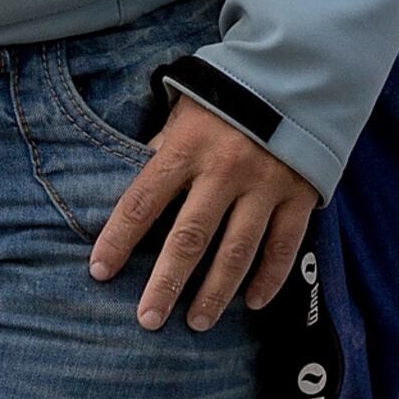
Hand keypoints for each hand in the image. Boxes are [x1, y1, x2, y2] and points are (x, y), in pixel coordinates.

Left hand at [88, 99, 320, 331]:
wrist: (295, 74)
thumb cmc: (226, 99)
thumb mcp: (184, 112)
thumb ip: (164, 151)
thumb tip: (140, 193)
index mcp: (187, 147)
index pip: (143, 201)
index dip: (118, 238)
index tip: (99, 271)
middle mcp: (225, 168)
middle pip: (189, 237)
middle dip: (166, 283)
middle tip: (148, 320)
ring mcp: (265, 183)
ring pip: (237, 250)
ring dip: (215, 293)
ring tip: (197, 324)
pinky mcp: (298, 194)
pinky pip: (283, 246)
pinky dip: (269, 278)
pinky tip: (252, 303)